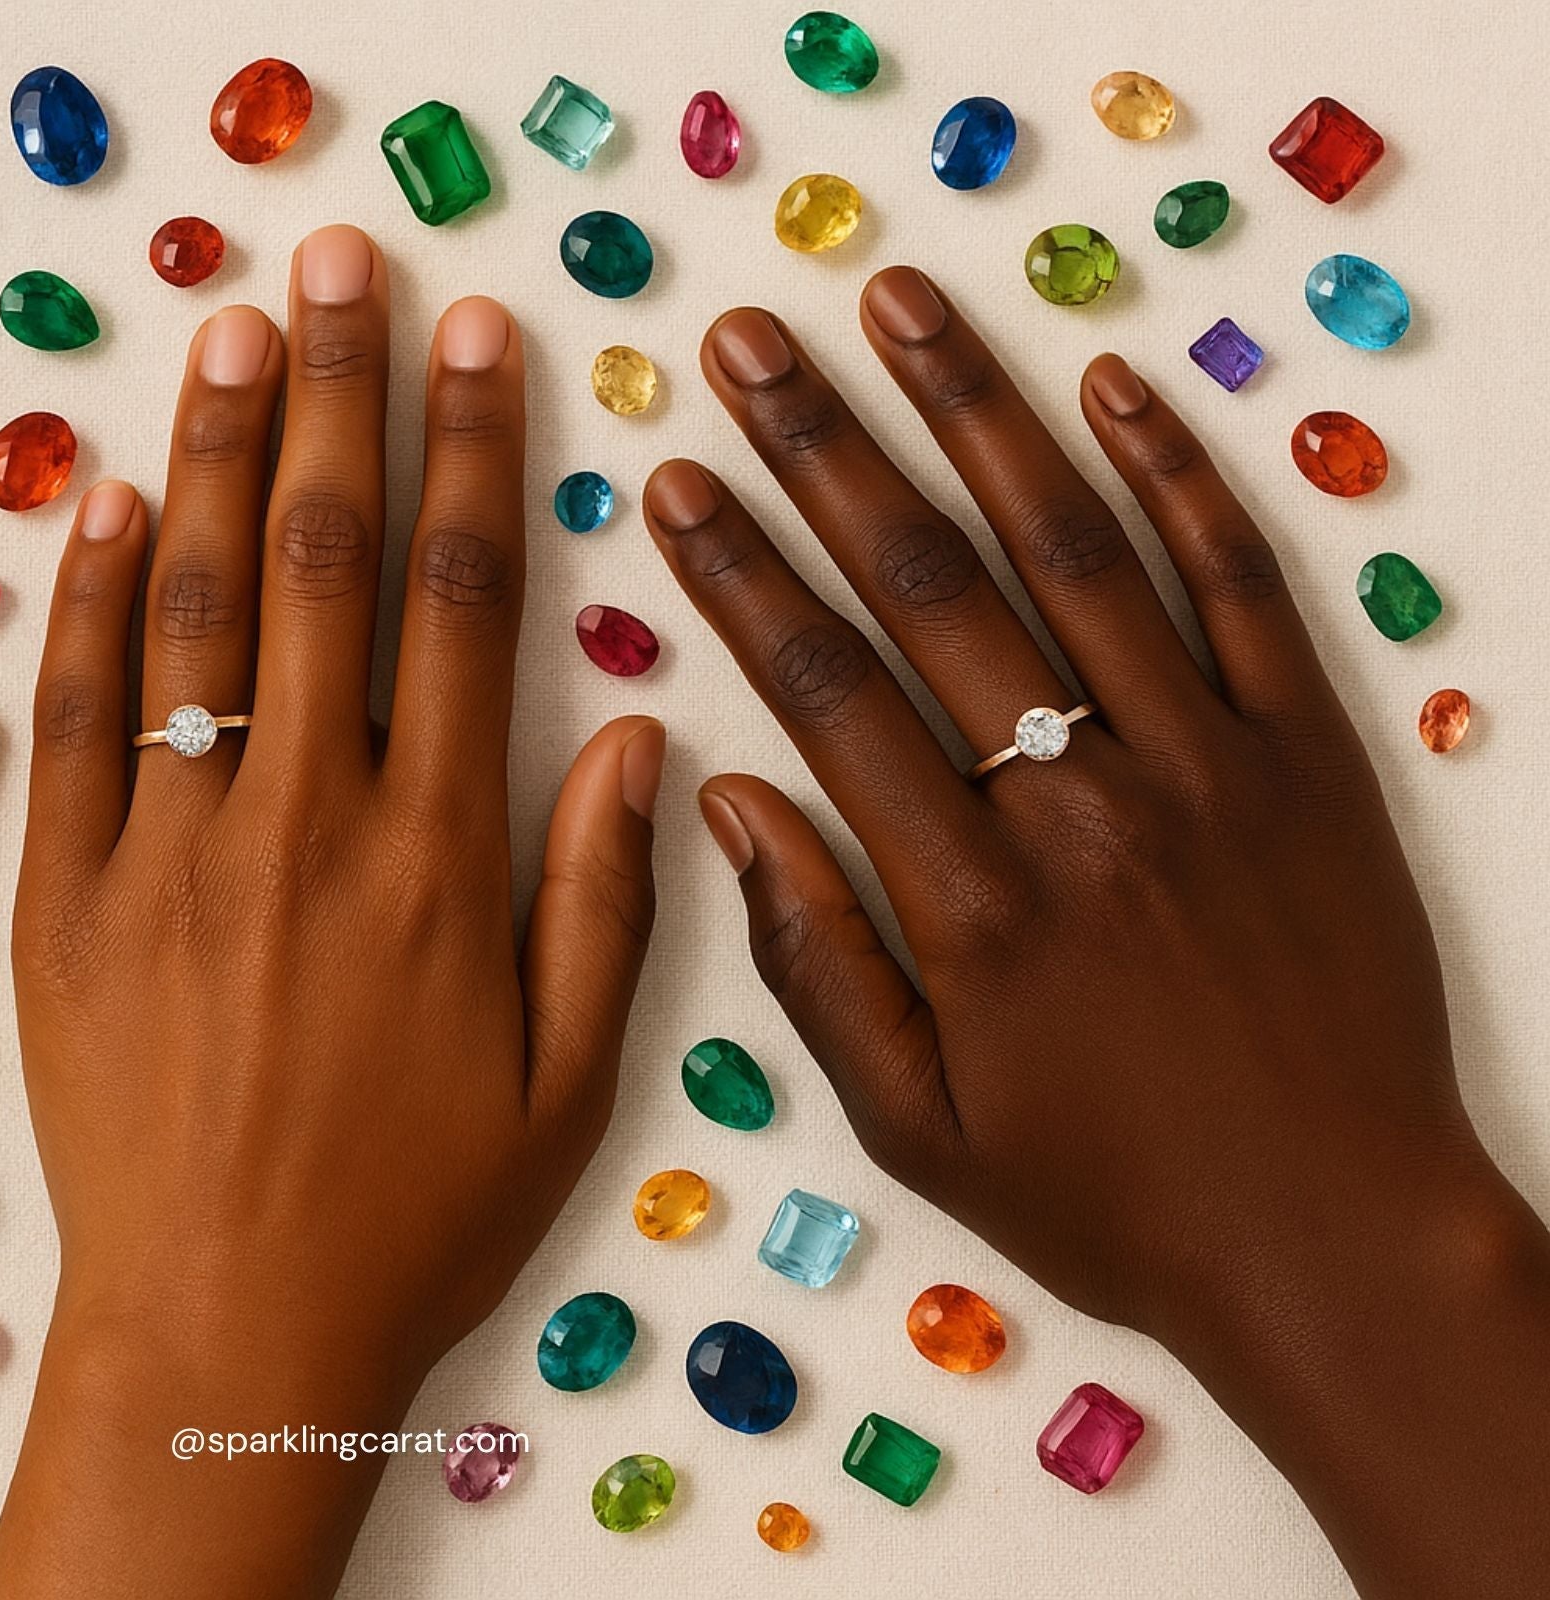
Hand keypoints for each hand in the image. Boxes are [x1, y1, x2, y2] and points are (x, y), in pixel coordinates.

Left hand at [0, 225, 664, 1596]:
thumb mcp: (566, 1084)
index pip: (461, 603)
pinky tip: (100, 499)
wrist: (226, 1333)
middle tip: (340, 268)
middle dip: (339, 397)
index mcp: (439, 859)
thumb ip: (607, 900)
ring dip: (213, 455)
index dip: (473, 454)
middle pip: (323, 564)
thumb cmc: (411, 1219)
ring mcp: (170, 854)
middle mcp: (304, 824)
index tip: (477, 341)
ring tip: (229, 329)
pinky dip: (83, 602)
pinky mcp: (61, 900)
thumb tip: (642, 731)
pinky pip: (71, 723)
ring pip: (192, 611)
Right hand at [643, 267, 1549, 1597]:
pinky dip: (1175, 476)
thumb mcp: (916, 1124)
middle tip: (748, 346)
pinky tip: (1108, 383)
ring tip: (896, 307)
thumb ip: (810, 960)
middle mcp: (1077, 802)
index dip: (739, 572)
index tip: (677, 480)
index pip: (824, 690)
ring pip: (1073, 550)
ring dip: (975, 414)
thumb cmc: (1114, 1197)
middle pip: (927, 587)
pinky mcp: (1310, 755)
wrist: (1342, 1239)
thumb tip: (723, 800)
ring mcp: (1205, 763)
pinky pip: (1240, 586)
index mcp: (967, 902)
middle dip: (822, 449)